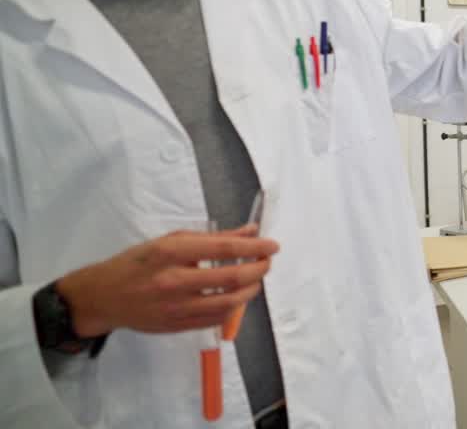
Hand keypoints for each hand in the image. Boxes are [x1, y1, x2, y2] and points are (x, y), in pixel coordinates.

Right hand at [55, 225, 278, 336]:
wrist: (103, 297)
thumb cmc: (137, 263)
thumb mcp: (170, 240)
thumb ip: (213, 237)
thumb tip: (251, 231)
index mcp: (171, 253)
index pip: (223, 249)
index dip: (254, 247)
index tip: (273, 245)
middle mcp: (174, 281)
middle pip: (232, 278)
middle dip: (258, 269)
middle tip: (267, 262)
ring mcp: (176, 307)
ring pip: (229, 302)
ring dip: (251, 290)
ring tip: (256, 279)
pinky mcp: (177, 326)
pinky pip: (216, 318)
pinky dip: (234, 307)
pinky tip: (237, 296)